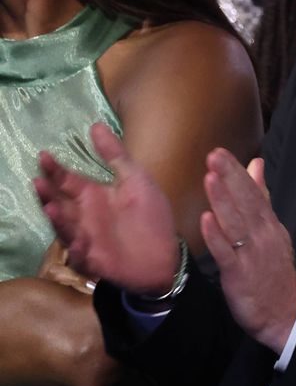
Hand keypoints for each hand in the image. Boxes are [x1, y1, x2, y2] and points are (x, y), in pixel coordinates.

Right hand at [35, 123, 178, 294]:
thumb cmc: (150, 217)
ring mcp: (86, 238)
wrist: (165, 256)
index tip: (44, 154)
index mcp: (93, 196)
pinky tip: (78, 244)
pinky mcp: (94, 260)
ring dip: (58, 220)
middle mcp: (84, 216)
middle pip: (59, 203)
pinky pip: (81, 257)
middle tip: (39, 182)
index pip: (67, 180)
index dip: (55, 168)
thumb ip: (116, 156)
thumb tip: (96, 125)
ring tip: (51, 208)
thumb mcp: (136, 181)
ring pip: (65, 228)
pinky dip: (77, 251)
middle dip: (47, 193)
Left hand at [200, 149, 295, 353]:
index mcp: (269, 225)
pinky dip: (217, 237)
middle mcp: (262, 236)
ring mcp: (252, 255)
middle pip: (246, 203)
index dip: (237, 173)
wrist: (285, 313)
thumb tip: (256, 166)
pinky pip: (227, 254)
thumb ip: (261, 197)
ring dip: (223, 201)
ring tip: (210, 179)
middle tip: (214, 156)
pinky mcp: (239, 274)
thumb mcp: (272, 230)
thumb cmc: (273, 271)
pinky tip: (206, 221)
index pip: (254, 193)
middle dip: (230, 178)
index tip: (220, 153)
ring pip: (236, 224)